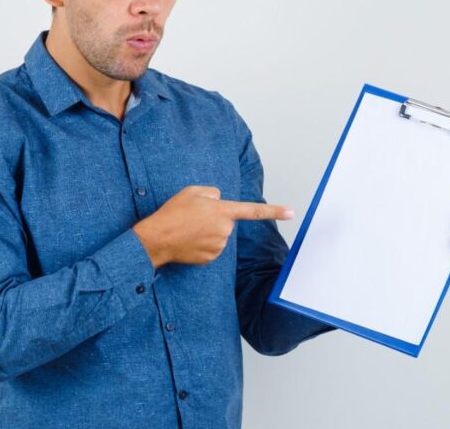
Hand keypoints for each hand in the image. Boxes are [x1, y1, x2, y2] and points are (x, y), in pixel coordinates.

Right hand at [132, 185, 294, 267]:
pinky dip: (202, 245)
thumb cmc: (173, 213)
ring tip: (188, 229)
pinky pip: (211, 248)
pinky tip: (189, 241)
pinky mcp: (211, 258)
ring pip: (219, 236)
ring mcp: (219, 246)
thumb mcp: (192, 191)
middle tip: (193, 218)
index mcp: (223, 211)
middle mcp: (225, 230)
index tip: (291, 212)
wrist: (157, 238)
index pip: (254, 211)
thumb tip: (219, 200)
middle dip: (214, 219)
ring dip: (207, 232)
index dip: (274, 211)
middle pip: (226, 222)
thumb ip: (211, 192)